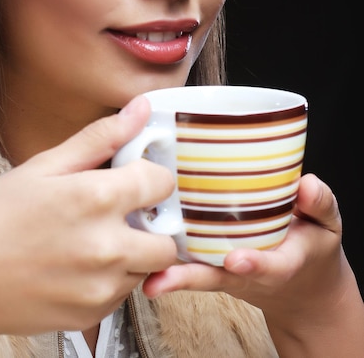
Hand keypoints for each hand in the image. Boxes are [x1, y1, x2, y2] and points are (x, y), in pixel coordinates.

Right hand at [0, 96, 176, 352]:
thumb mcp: (44, 166)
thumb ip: (100, 137)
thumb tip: (140, 109)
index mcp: (98, 199)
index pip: (163, 183)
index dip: (151, 176)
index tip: (134, 178)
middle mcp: (108, 247)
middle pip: (168, 236)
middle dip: (153, 223)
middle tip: (123, 214)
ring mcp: (102, 286)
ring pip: (149, 266)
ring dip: (135, 251)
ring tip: (96, 239)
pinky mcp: (94, 315)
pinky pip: (125, 291)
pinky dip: (114, 277)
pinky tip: (82, 264)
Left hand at [143, 173, 363, 355]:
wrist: (300, 284)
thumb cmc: (310, 249)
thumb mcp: (327, 226)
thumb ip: (320, 205)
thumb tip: (307, 185)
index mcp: (280, 265)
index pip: (269, 267)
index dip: (253, 264)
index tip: (236, 260)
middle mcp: (246, 271)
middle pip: (217, 276)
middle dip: (191, 276)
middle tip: (164, 278)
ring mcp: (226, 271)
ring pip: (197, 273)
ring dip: (172, 275)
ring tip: (148, 276)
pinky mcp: (212, 264)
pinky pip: (189, 263)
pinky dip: (167, 264)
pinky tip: (141, 252)